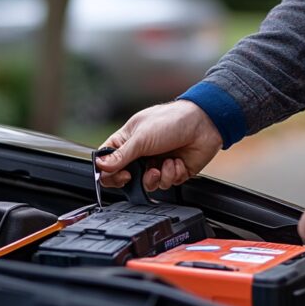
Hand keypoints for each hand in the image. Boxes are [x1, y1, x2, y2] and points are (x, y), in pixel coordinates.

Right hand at [97, 100, 222, 190]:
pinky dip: (171, 174)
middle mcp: (141, 153)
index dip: (108, 172)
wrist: (203, 124)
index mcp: (128, 141)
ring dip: (156, 177)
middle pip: (126, 177)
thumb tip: (101, 166)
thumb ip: (121, 155)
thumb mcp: (141, 137)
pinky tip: (176, 161)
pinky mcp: (173, 171)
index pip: (108, 161)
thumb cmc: (171, 121)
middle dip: (133, 179)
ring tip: (163, 164)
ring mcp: (157, 163)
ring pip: (147, 184)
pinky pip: (166, 183)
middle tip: (135, 175)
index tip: (118, 174)